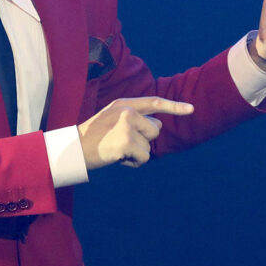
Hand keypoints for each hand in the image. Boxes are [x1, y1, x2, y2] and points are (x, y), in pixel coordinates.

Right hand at [77, 97, 194, 169]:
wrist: (73, 149)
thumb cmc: (94, 138)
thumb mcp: (113, 120)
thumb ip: (135, 119)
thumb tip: (158, 126)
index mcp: (123, 104)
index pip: (154, 102)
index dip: (174, 107)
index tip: (191, 109)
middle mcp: (126, 111)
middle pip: (155, 130)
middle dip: (143, 141)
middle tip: (120, 143)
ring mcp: (126, 126)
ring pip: (149, 146)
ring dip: (137, 153)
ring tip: (117, 150)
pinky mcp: (126, 142)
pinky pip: (144, 157)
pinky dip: (134, 162)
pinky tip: (118, 158)